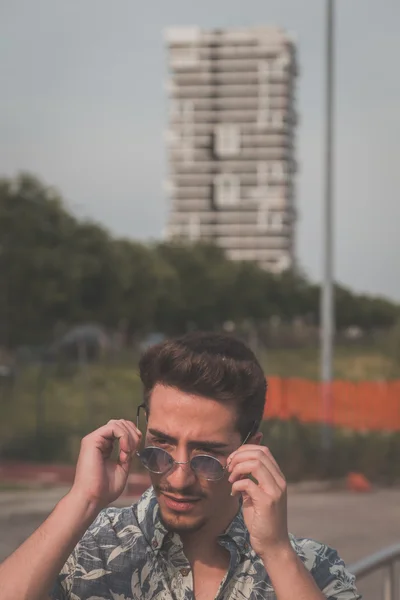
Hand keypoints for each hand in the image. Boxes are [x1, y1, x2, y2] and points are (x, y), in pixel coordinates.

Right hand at [70, 419, 141, 510]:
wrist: (92, 499)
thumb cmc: (105, 489)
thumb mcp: (122, 467)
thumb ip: (127, 453)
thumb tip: (135, 441)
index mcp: (104, 446)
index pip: (122, 429)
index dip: (133, 436)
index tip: (135, 452)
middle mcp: (98, 440)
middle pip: (121, 423)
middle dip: (133, 435)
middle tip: (133, 452)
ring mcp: (94, 439)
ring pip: (118, 423)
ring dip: (129, 436)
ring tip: (128, 453)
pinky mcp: (91, 440)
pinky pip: (113, 427)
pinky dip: (124, 437)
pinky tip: (124, 451)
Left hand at [227, 445, 290, 560]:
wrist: (273, 545)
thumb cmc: (262, 520)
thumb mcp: (258, 495)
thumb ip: (252, 480)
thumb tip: (237, 464)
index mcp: (278, 478)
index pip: (263, 451)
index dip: (245, 449)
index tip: (233, 459)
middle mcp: (279, 481)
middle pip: (259, 454)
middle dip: (239, 456)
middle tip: (229, 468)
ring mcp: (275, 491)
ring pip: (255, 464)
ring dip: (238, 468)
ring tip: (231, 479)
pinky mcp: (267, 502)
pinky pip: (248, 483)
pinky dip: (236, 484)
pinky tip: (234, 493)